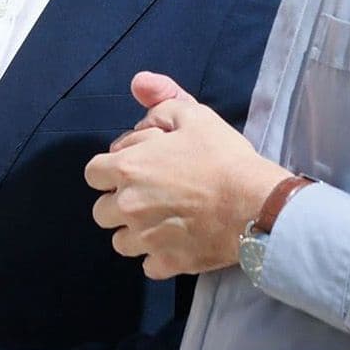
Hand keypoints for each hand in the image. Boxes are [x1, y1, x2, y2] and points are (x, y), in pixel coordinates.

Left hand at [85, 72, 289, 278]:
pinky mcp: (167, 263)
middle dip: (118, 203)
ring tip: (162, 221)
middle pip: (100, 211)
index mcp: (127, 169)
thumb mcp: (193, 115)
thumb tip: (138, 83)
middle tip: (149, 196)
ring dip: (135, 233)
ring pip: (120, 242)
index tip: (134, 170)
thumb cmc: (223, 156)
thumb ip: (160, 100)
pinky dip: (158, 257)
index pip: (92, 173)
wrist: (256, 204)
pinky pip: (148, 266)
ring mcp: (146, 238)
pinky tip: (176, 243)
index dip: (111, 170)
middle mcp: (127, 206)